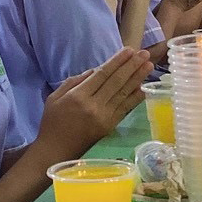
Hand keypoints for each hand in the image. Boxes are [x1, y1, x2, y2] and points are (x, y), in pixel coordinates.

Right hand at [35, 49, 151, 160]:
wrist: (56, 151)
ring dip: (138, 79)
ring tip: (149, 66)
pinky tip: (143, 88)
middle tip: (145, 54)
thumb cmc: (52, 122)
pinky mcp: (110, 126)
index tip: (129, 50)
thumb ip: (74, 81)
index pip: (102, 74)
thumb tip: (95, 71)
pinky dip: (135, 98)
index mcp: (78, 96)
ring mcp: (104, 117)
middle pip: (117, 82)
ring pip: (124, 94)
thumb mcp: (55, 97)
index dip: (117, 61)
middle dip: (132, 66)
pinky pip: (125, 109)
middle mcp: (94, 106)